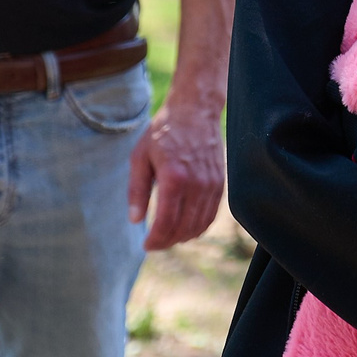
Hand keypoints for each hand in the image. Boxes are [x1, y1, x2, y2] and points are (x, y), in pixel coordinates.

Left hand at [129, 103, 224, 250]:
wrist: (195, 110)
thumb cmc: (163, 131)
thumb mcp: (140, 157)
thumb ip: (137, 190)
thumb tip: (135, 220)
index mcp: (174, 177)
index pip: (166, 222)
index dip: (156, 240)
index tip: (146, 246)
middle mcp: (196, 184)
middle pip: (184, 228)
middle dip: (167, 242)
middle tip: (155, 244)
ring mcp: (212, 184)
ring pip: (200, 225)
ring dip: (183, 237)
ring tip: (169, 238)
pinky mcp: (221, 183)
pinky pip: (211, 214)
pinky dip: (199, 227)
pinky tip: (186, 228)